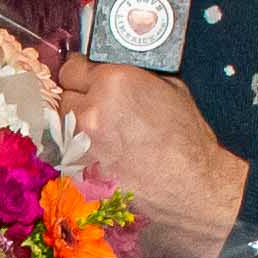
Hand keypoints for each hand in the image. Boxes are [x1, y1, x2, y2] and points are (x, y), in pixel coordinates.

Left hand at [60, 61, 252, 257]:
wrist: (193, 189)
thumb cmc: (188, 140)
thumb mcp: (170, 88)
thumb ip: (135, 76)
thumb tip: (118, 70)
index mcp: (112, 82)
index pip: (72, 68)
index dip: (82, 73)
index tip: (88, 79)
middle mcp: (90, 111)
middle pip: (64, 98)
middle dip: (80, 100)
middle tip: (101, 109)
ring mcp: (81, 145)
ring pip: (64, 128)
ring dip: (78, 128)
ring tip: (105, 136)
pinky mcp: (79, 173)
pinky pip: (70, 154)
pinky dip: (82, 153)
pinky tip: (105, 157)